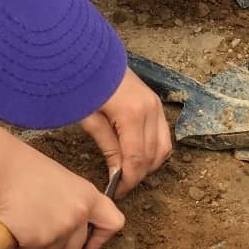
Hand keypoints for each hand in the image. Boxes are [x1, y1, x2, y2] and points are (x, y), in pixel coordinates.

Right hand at [0, 139, 123, 248]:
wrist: (3, 168)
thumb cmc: (26, 171)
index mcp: (89, 197)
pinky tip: (11, 230)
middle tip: (39, 231)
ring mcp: (60, 230)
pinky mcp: (38, 241)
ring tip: (23, 224)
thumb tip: (72, 228)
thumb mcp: (64, 183)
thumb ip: (73, 205)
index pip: (113, 223)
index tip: (88, 248)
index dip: (101, 240)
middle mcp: (79, 215)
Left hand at [79, 69, 171, 196]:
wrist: (92, 56)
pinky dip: (155, 150)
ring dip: (149, 164)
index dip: (128, 180)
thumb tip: (117, 174)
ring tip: (129, 173)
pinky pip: (164, 134)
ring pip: (164, 147)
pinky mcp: (157, 103)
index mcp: (132, 115)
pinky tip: (139, 156)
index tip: (116, 192)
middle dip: (138, 175)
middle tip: (121, 186)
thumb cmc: (84, 86)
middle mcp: (151, 110)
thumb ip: (107, 147)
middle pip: (152, 156)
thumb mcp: (90, 119)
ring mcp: (157, 105)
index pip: (136, 158)